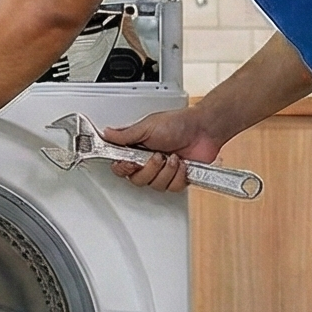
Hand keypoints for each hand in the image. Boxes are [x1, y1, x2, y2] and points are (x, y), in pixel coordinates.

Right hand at [101, 108, 227, 193]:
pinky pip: (172, 188)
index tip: (131, 163)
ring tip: (173, 157)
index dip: (124, 169)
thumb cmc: (179, 124)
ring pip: (155, 186)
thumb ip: (126, 135)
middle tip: (158, 156)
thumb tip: (107, 134)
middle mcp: (148, 162)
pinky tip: (182, 165)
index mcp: (137, 149)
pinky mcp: (177, 179)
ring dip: (167, 171)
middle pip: (137, 180)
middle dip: (150, 169)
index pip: (120, 167)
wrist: (204, 129)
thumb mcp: (147, 126)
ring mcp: (163, 172)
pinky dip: (178, 176)